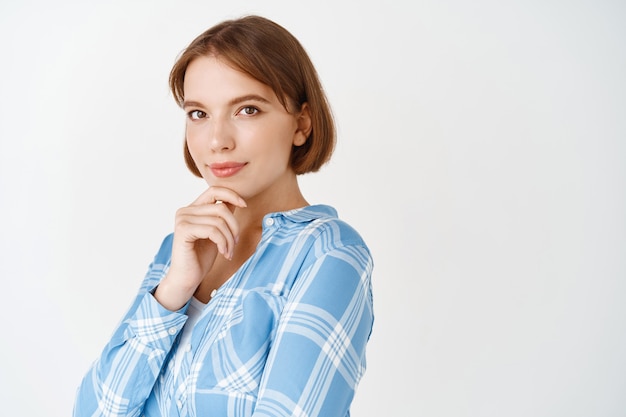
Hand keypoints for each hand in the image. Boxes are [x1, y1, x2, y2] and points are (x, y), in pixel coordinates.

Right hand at [154, 187, 246, 310]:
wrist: (187, 278)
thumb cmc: (201, 256)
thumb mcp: (216, 231)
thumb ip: (222, 215)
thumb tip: (236, 199)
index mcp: (192, 208)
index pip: (214, 190)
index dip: (232, 195)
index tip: (245, 205)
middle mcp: (185, 210)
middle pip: (221, 208)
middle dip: (234, 226)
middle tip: (235, 243)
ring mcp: (182, 219)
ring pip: (219, 221)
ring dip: (229, 239)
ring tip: (229, 251)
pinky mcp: (183, 230)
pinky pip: (213, 231)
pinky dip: (223, 243)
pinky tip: (224, 253)